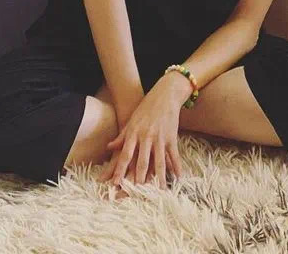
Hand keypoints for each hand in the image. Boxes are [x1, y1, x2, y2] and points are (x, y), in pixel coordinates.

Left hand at [100, 74, 188, 188]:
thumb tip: (109, 148)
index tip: (114, 184)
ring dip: (158, 178)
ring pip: (158, 162)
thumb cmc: (145, 108)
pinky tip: (178, 178)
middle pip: (141, 162)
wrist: (164, 94)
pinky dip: (177, 167)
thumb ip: (122, 136)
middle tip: (135, 194)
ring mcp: (159, 137)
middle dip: (138, 179)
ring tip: (158, 192)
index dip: (119, 170)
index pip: (124, 155)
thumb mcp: (131, 121)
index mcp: (133, 133)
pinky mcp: (171, 137)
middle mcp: (145, 137)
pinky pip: (174, 155)